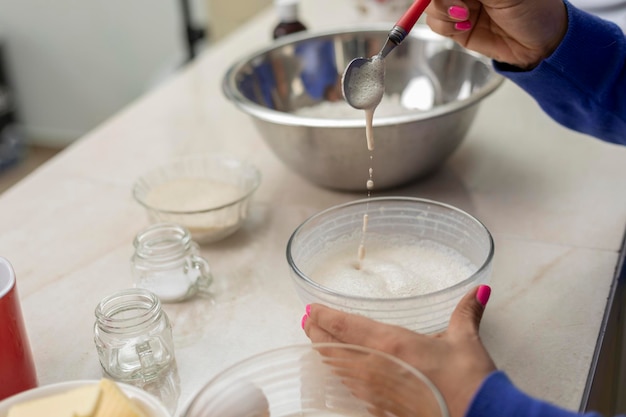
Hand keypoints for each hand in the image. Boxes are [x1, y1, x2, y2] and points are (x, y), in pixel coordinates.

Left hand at [301, 285, 495, 416]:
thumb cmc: (468, 383)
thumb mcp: (465, 341)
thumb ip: (466, 313)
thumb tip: (478, 291)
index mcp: (390, 344)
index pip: (345, 326)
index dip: (324, 316)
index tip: (312, 309)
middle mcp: (375, 368)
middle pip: (332, 348)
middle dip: (317, 333)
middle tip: (308, 322)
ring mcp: (375, 392)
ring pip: (339, 369)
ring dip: (326, 353)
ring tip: (318, 342)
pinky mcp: (382, 410)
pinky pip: (352, 389)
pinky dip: (341, 376)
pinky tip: (342, 374)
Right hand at [425, 0, 567, 68]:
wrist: (540, 45)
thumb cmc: (534, 10)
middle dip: (443, 0)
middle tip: (461, 8)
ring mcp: (460, 5)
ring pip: (432, 6)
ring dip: (443, 12)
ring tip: (466, 17)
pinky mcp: (455, 26)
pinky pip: (435, 23)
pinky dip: (445, 26)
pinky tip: (465, 27)